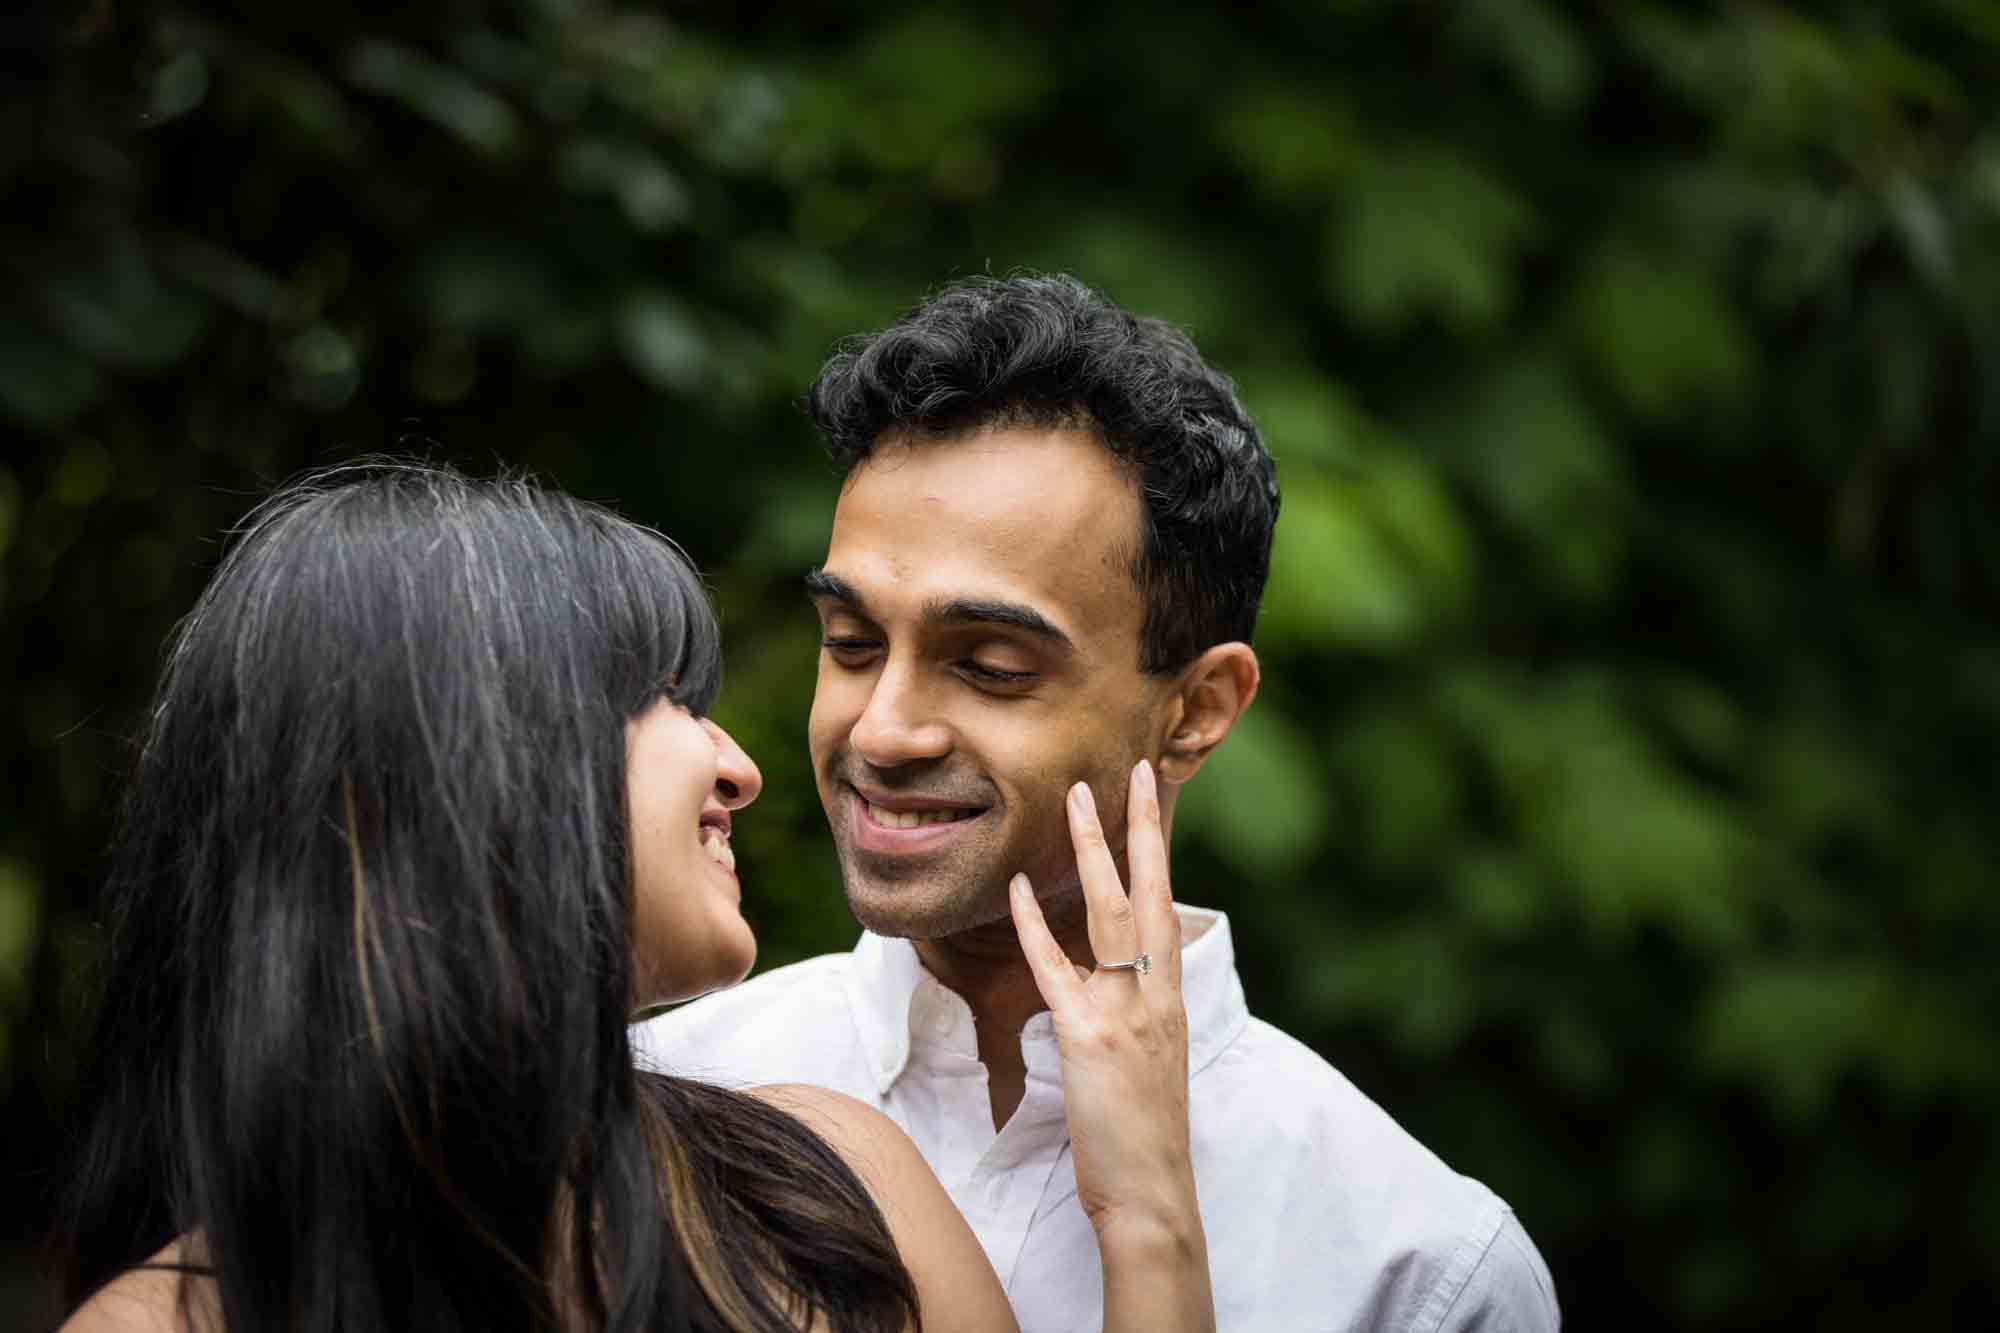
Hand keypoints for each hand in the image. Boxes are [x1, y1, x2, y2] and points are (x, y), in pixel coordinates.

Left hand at [1008, 759, 1194, 1238]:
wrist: (1151, 1195)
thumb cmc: (1144, 1138)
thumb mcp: (1150, 1064)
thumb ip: (1133, 1016)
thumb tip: (1108, 985)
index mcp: (1170, 999)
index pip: (1166, 909)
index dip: (1159, 854)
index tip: (1152, 803)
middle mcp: (1156, 995)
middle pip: (1151, 894)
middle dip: (1141, 830)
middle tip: (1135, 773)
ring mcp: (1127, 1013)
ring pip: (1112, 914)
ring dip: (1094, 852)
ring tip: (1078, 800)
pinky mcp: (1090, 1038)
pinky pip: (1058, 968)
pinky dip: (1037, 925)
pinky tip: (1020, 887)